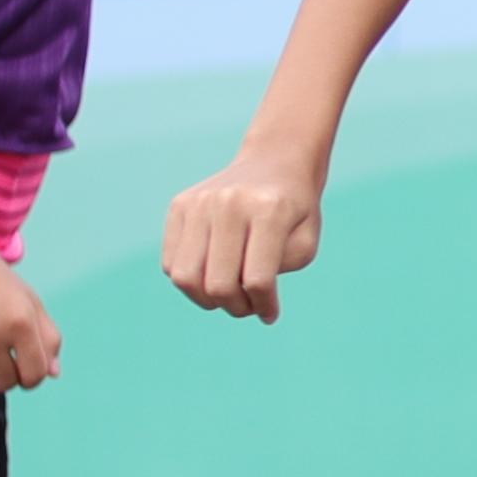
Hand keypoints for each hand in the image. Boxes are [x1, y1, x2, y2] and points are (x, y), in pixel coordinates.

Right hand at [164, 145, 327, 319]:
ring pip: (185, 278)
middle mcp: (229, 203)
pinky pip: (171, 263)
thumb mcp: (305, 243)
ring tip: (227, 296)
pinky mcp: (179, 205)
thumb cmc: (294, 211)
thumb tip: (240, 295)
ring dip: (207, 301)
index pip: (257, 280)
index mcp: (269, 211)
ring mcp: (199, 202)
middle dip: (236, 308)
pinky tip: (212, 274)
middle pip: (218, 285)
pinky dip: (190, 281)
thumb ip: (277, 272)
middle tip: (249, 306)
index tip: (270, 314)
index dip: (263, 307)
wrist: (274, 162)